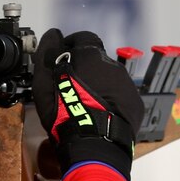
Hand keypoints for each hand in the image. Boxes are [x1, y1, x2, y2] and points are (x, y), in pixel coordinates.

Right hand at [32, 29, 143, 180]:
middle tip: (72, 84)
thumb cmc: (66, 114)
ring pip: (110, 78)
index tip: (64, 57)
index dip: (72, 45)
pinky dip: (112, 100)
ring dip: (99, 84)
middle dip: (85, 67)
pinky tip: (101, 113)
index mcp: (89, 56)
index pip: (83, 37)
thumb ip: (47, 54)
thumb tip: (52, 35)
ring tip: (86, 103)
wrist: (95, 145)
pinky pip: (122, 95)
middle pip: (98, 59)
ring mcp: (126, 84)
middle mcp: (112, 65)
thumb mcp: (44, 82)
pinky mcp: (135, 103)